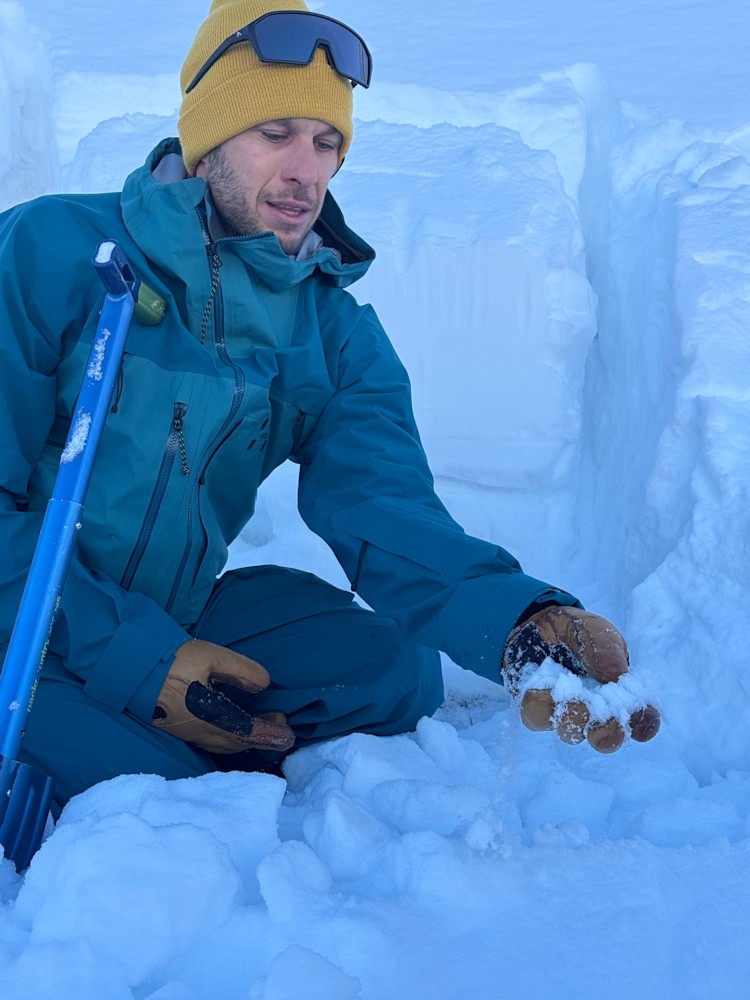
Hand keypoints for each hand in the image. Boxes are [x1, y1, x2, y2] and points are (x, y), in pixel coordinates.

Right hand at [152, 639, 294, 753]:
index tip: (287, 734)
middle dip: (262, 737)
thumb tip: (264, 684)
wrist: (128, 669)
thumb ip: (240, 670)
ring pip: (223, 744)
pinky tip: (233, 726)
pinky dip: (230, 738)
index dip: (269, 734)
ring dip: (246, 738)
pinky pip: (211, 741)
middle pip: (237, 743)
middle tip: (280, 726)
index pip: (247, 732)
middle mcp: (200, 731)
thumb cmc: (170, 661)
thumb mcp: (211, 656)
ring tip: (262, 725)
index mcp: (210, 716)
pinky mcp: (178, 729)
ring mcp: (187, 733)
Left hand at [501, 606, 659, 752]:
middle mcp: (595, 714)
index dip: (643, 723)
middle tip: (602, 713)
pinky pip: (537, 718)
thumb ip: (608, 650)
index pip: (642, 722)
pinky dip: (540, 702)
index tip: (637, 711)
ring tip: (569, 693)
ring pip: (571, 733)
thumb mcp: (597, 632)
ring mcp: (565, 715)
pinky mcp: (537, 710)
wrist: (539, 623)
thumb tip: (618, 675)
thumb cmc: (580, 633)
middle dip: (606, 731)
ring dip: (572, 715)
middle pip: (607, 740)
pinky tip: (543, 684)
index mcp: (622, 697)